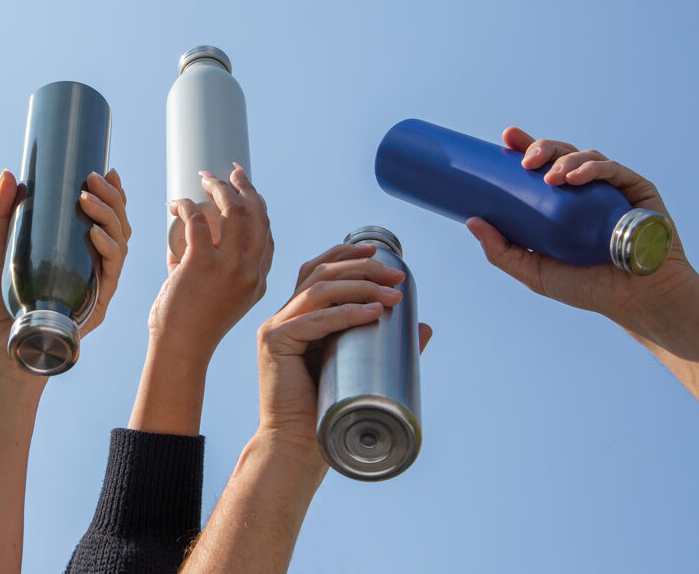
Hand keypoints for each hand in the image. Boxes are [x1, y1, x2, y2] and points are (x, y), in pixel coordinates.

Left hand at [78, 169, 131, 336]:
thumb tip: (8, 174)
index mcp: (76, 257)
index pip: (104, 222)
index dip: (112, 196)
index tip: (106, 171)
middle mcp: (91, 272)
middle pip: (117, 229)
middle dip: (112, 199)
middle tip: (94, 178)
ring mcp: (96, 289)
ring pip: (120, 246)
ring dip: (110, 217)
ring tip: (88, 198)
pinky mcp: (96, 307)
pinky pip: (112, 272)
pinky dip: (108, 249)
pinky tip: (95, 233)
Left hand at [149, 164, 272, 356]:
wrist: (180, 350)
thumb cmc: (191, 329)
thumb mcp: (218, 300)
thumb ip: (208, 272)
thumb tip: (180, 247)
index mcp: (258, 281)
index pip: (267, 234)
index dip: (258, 206)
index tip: (245, 189)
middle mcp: (250, 271)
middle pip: (258, 215)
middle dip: (246, 187)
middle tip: (231, 172)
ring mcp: (229, 267)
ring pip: (233, 210)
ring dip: (218, 187)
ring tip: (204, 179)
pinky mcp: (202, 263)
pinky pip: (196, 219)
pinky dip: (185, 205)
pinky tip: (175, 204)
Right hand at [256, 243, 431, 462]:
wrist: (297, 447)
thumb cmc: (326, 413)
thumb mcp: (360, 369)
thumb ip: (387, 346)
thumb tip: (424, 327)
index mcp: (298, 318)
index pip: (317, 271)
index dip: (346, 254)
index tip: (379, 252)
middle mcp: (283, 317)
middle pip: (320, 273)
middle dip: (362, 268)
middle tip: (397, 277)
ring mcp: (276, 328)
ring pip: (318, 290)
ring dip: (360, 286)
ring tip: (393, 294)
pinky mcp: (274, 343)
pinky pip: (314, 320)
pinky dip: (345, 313)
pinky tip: (371, 312)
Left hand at [466, 127, 696, 322]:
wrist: (636, 301)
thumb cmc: (586, 288)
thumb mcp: (534, 271)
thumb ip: (501, 250)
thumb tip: (470, 221)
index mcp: (560, 203)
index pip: (539, 167)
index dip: (524, 146)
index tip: (506, 137)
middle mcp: (585, 191)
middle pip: (560, 154)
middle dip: (541, 148)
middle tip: (525, 160)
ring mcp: (611, 189)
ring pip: (585, 157)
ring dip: (565, 159)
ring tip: (552, 175)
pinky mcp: (637, 190)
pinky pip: (615, 170)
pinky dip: (594, 168)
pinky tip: (577, 176)